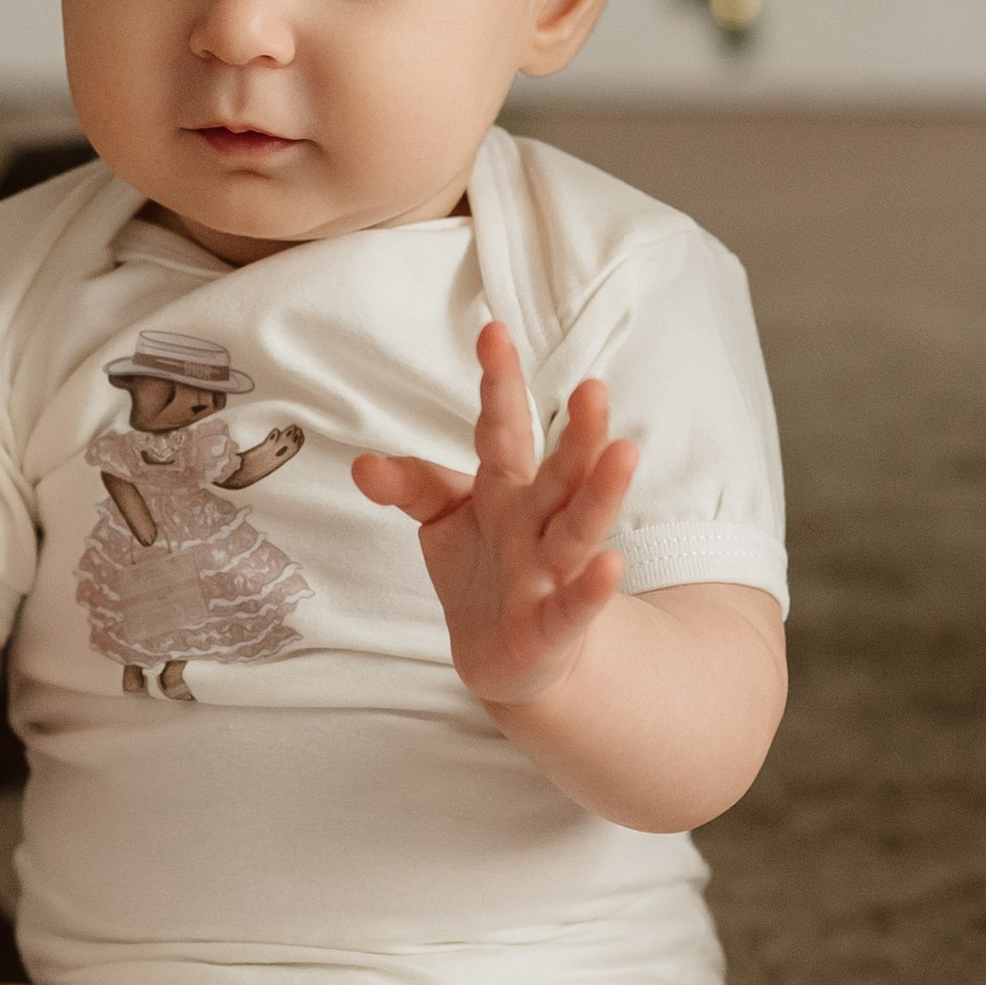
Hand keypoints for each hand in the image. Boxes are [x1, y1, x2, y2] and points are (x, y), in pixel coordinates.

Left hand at [352, 321, 635, 705]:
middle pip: (560, 472)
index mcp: (508, 487)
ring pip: (579, 529)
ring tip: (623, 453)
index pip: (504, 429)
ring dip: (601, 493)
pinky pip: (575, 604)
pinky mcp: (555, 624)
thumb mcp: (443, 518)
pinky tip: (612, 565)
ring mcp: (552, 571)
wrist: (506, 651)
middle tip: (592, 388)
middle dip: (578, 433)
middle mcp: (538, 521)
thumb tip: (362, 464)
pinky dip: (592, 588)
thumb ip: (412, 486)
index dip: (499, 384)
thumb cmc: (481, 568)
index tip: (492, 332)